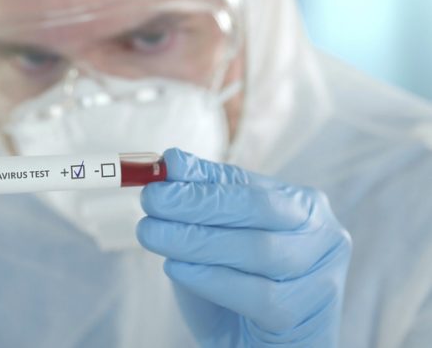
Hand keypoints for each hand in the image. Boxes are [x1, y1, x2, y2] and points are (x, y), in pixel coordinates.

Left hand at [136, 149, 351, 346]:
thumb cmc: (235, 289)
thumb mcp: (214, 239)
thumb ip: (200, 200)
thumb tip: (172, 160)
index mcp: (302, 206)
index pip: (249, 184)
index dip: (201, 179)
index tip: (158, 176)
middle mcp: (324, 234)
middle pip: (259, 209)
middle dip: (198, 203)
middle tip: (150, 202)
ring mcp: (322, 276)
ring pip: (258, 250)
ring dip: (197, 240)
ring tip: (152, 234)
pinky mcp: (308, 315)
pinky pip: (258, 294)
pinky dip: (211, 278)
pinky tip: (176, 268)